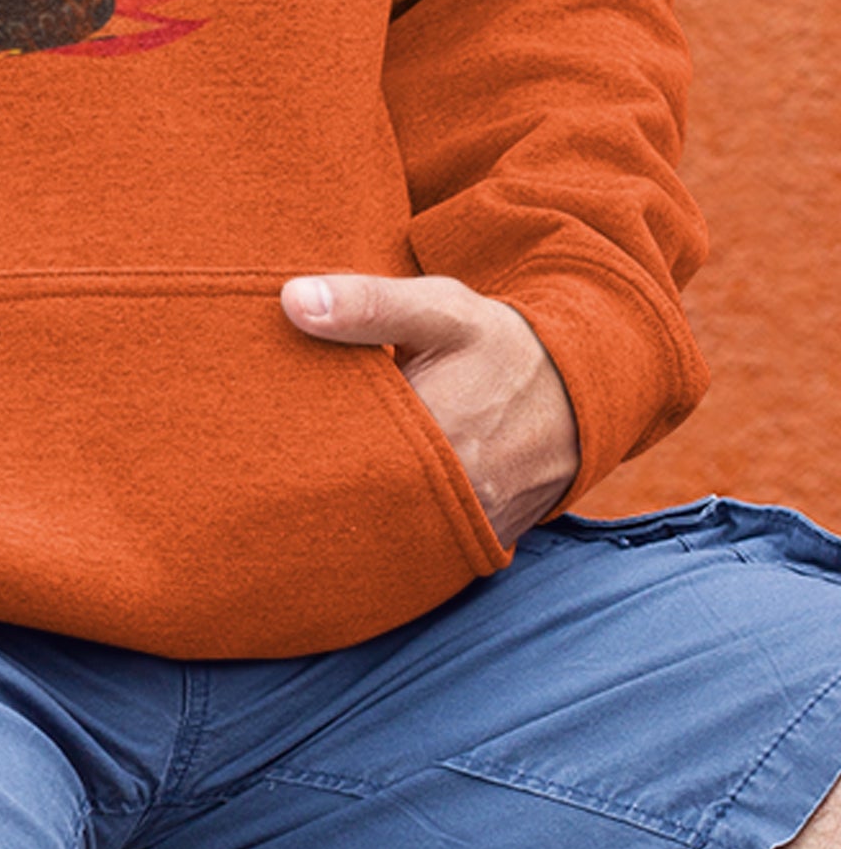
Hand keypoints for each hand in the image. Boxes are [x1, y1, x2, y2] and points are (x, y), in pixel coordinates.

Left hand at [280, 272, 580, 548]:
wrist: (576, 390)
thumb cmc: (496, 344)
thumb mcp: (436, 309)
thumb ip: (366, 304)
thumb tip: (292, 301)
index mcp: (437, 433)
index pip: (340, 455)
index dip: (301, 443)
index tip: (271, 428)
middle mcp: (458, 494)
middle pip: (359, 501)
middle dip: (320, 482)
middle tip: (278, 462)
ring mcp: (473, 525)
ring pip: (389, 530)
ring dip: (354, 509)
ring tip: (311, 490)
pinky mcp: (483, 541)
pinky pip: (423, 547)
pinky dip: (391, 529)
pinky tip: (361, 509)